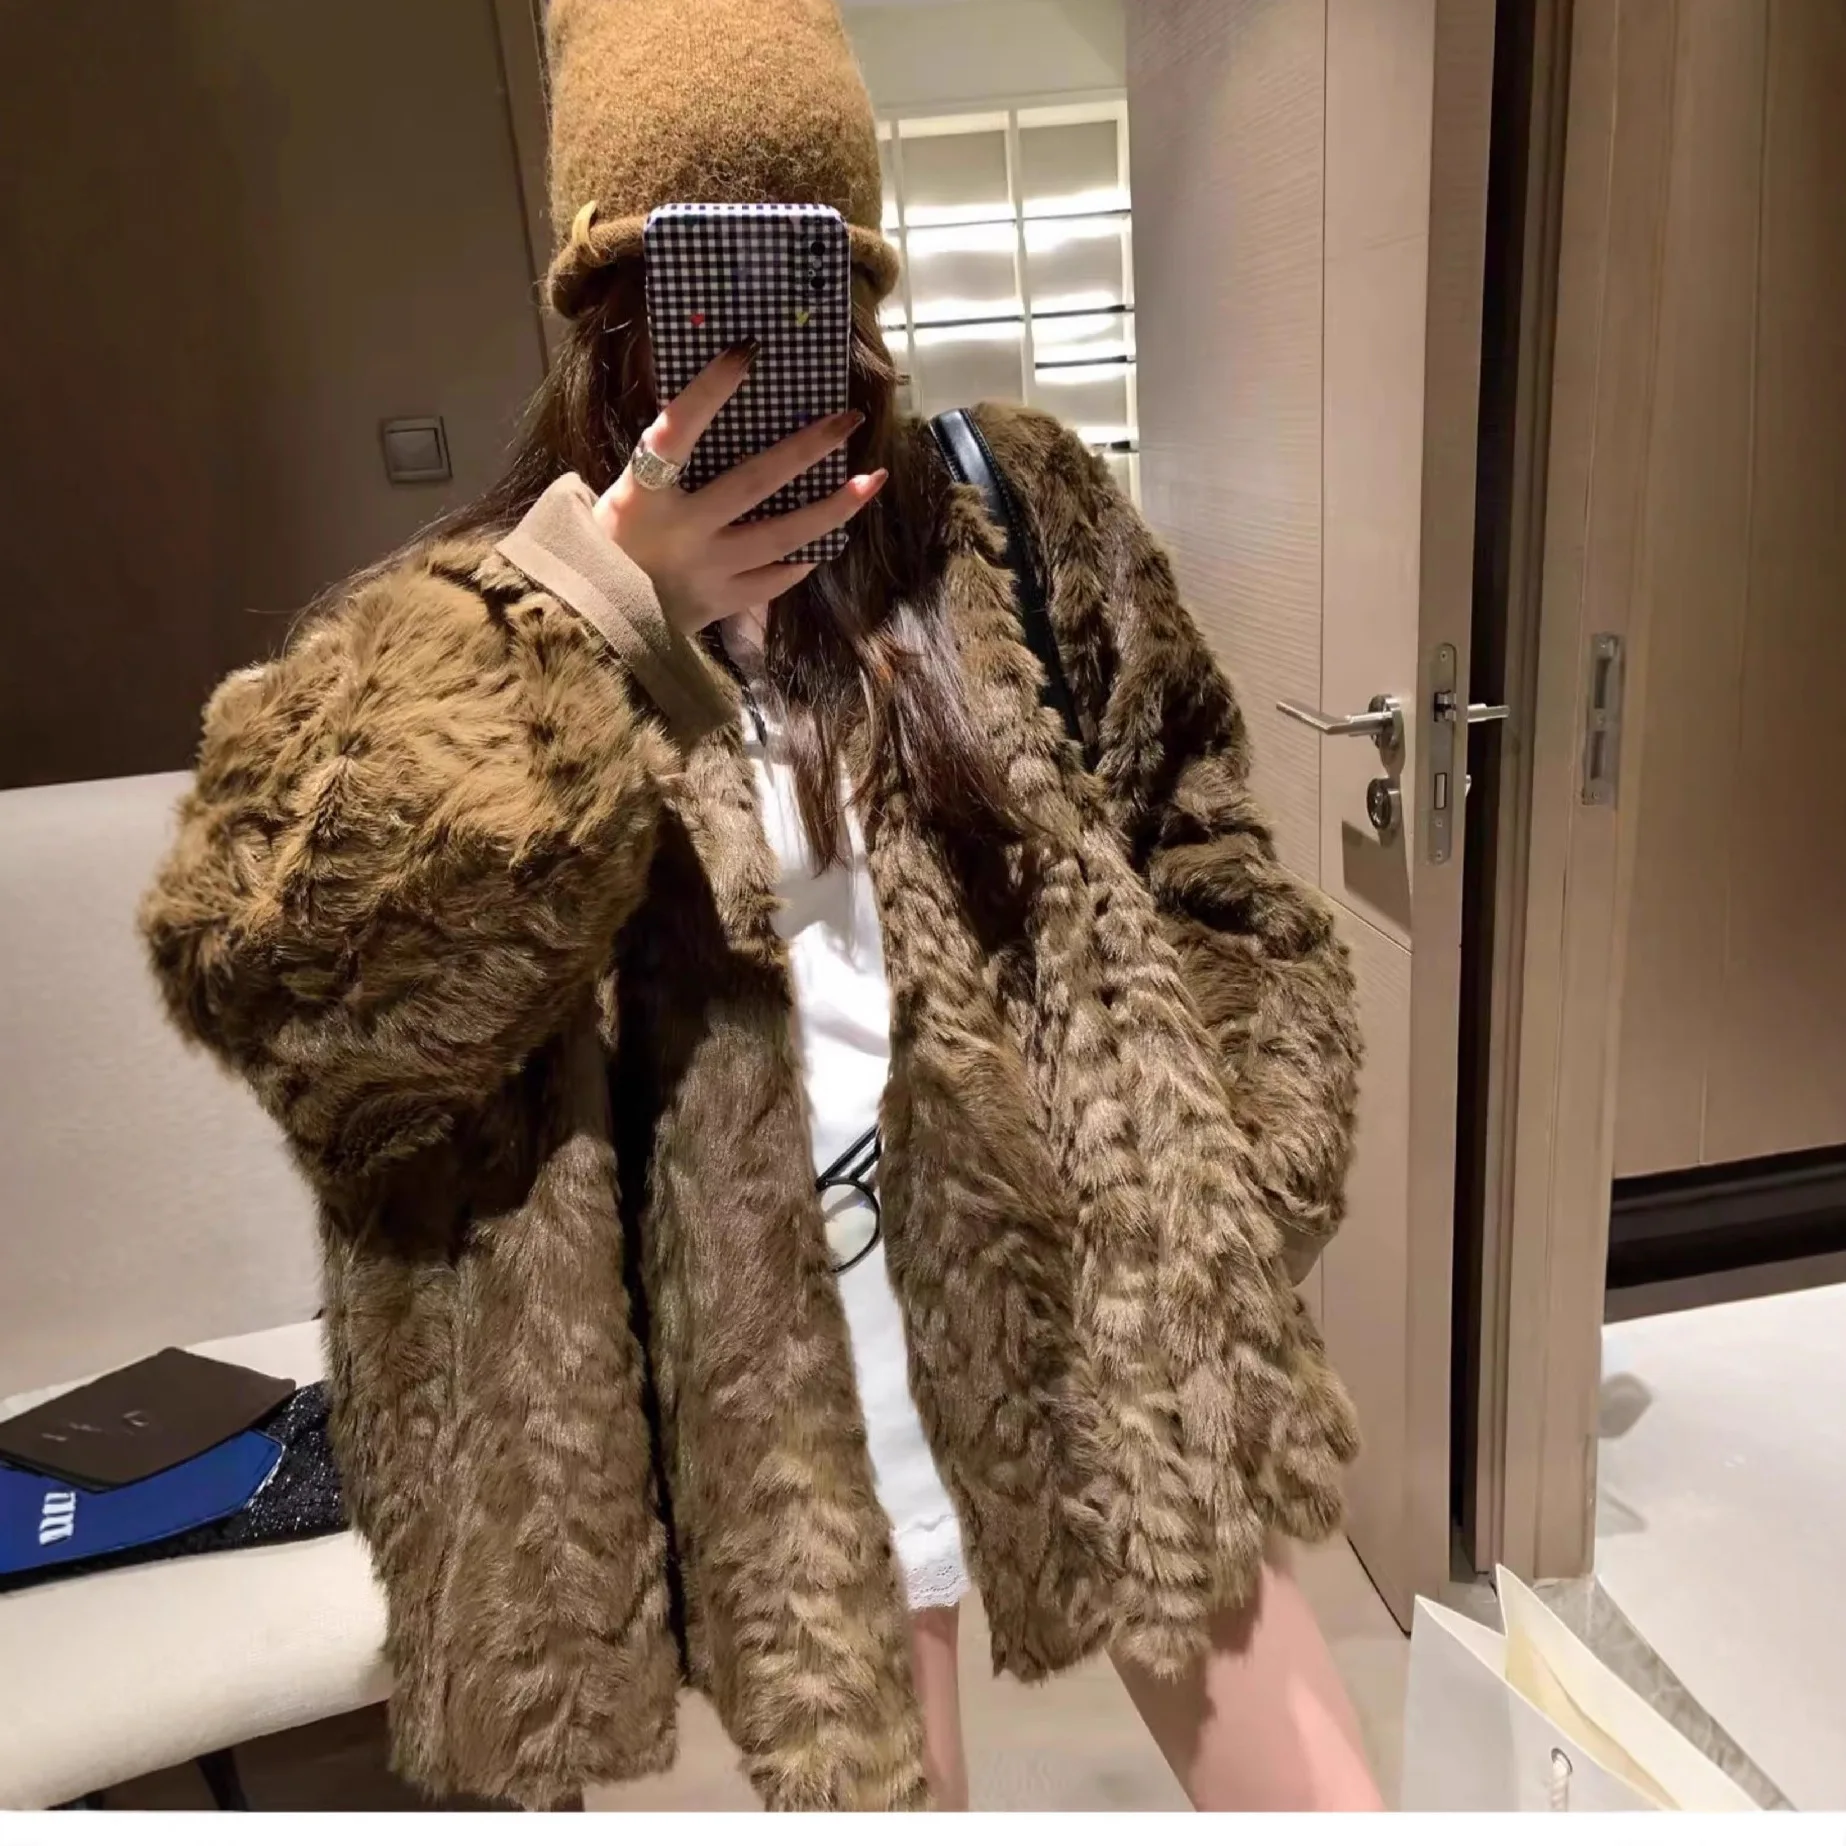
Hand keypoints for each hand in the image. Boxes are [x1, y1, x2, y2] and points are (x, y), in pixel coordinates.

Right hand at [593, 345, 887, 634]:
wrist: (592, 625)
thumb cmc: (608, 545)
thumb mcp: (620, 496)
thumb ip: (659, 464)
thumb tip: (701, 410)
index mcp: (645, 495)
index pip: (677, 432)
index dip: (710, 391)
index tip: (747, 352)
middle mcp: (684, 531)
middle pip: (756, 482)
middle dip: (807, 448)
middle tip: (849, 419)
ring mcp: (709, 570)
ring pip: (784, 535)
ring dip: (833, 507)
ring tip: (871, 480)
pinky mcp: (723, 603)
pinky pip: (777, 578)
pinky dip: (805, 557)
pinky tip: (831, 537)